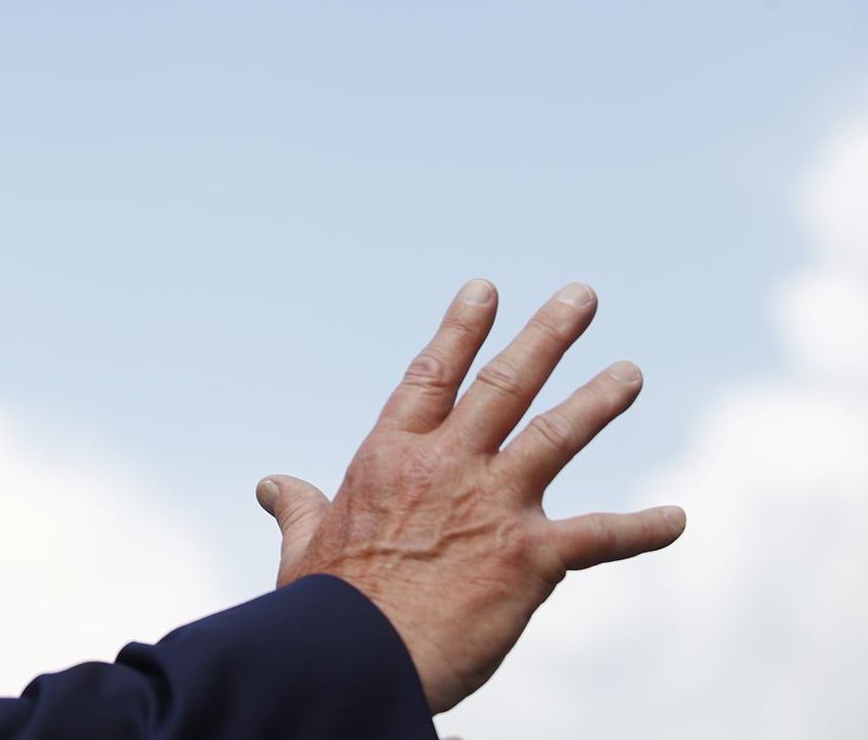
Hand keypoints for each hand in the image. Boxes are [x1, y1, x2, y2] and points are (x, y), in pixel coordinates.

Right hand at [255, 279, 686, 714]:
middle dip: (547, 335)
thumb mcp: (304, 545)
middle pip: (504, 383)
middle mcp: (446, 465)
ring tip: (629, 372)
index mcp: (390, 456)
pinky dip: (642, 528)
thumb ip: (296, 506)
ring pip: (556, 435)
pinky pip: (599, 536)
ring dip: (598, 400)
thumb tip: (270, 484)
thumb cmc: (325, 608)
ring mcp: (492, 504)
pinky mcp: (530, 556)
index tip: (485, 290)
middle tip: (582, 296)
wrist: (359, 657)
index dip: (460, 329)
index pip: (432, 375)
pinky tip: (677, 519)